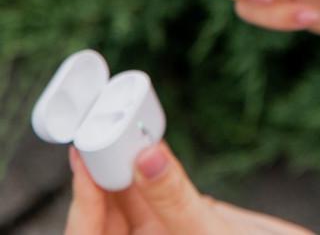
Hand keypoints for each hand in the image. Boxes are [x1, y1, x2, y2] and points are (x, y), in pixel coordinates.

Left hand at [65, 142, 313, 233]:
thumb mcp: (210, 234)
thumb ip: (173, 197)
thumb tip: (145, 155)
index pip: (89, 233)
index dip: (81, 198)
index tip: (83, 154)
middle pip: (103, 212)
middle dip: (99, 171)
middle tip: (101, 127)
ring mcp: (163, 232)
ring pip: (128, 195)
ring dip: (123, 160)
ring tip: (121, 124)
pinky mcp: (185, 217)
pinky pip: (158, 188)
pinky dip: (152, 161)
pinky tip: (149, 137)